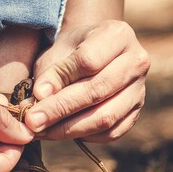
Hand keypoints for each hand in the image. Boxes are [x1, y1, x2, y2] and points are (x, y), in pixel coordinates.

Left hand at [25, 20, 149, 142]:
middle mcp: (137, 62)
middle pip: (98, 91)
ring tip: (42, 130)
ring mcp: (140, 90)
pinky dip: (85, 136)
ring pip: (105, 117)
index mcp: (119, 35)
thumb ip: (50, 72)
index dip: (60, 80)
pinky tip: (63, 132)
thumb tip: (40, 98)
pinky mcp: (136, 113)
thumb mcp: (59, 51)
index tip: (35, 95)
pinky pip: (111, 132)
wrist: (96, 55)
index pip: (88, 61)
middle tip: (32, 122)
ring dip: (69, 129)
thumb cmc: (74, 50)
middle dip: (60, 109)